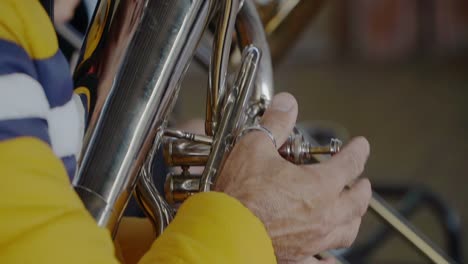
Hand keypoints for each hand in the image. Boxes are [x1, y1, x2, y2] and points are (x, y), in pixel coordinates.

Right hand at [215, 93, 371, 262]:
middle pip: (356, 201)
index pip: (350, 164)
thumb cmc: (240, 193)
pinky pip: (322, 262)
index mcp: (320, 186)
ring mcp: (314, 239)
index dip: (358, 151)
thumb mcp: (255, 147)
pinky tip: (330, 258)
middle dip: (362, 189)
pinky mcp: (299, 257)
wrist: (224, 233)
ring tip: (352, 212)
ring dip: (354, 218)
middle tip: (362, 182)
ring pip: (347, 231)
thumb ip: (275, 123)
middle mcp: (324, 215)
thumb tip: (287, 102)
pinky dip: (330, 259)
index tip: (361, 145)